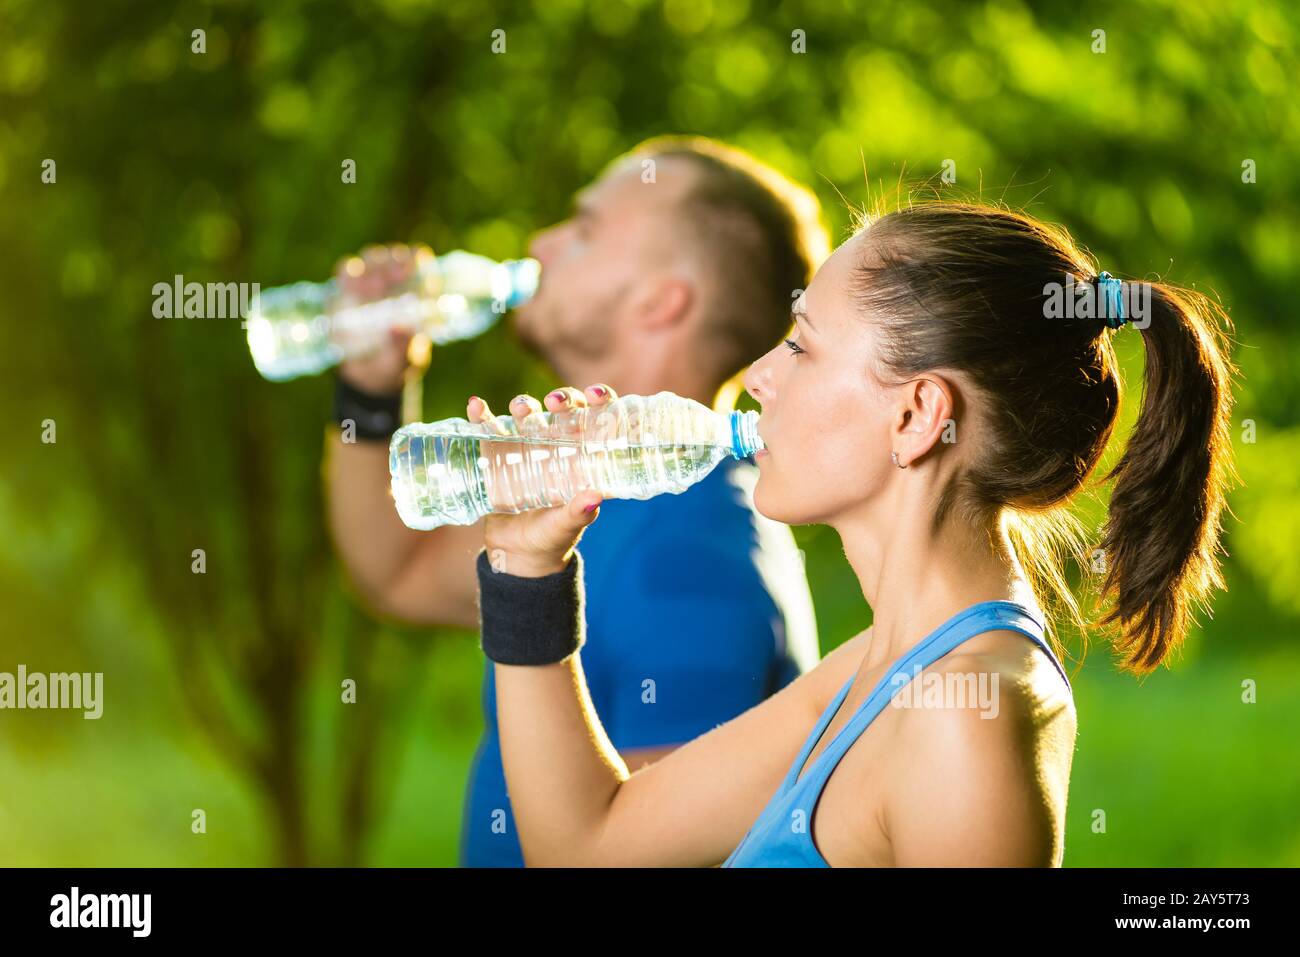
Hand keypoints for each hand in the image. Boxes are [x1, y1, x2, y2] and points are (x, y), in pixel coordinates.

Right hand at [335, 242, 433, 394]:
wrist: (368, 378)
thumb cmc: (395, 364)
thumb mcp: (403, 360)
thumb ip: (403, 346)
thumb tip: (398, 328)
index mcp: (418, 294)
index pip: (420, 262)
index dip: (415, 259)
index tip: (408, 268)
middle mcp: (395, 284)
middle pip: (393, 256)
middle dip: (390, 263)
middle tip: (386, 282)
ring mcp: (370, 285)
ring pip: (370, 259)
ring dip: (370, 268)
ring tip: (368, 291)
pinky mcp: (346, 291)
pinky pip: (346, 271)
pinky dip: (347, 274)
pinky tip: (349, 288)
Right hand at [473, 383, 618, 577]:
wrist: (516, 553)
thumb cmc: (552, 537)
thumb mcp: (566, 525)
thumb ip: (579, 513)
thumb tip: (594, 497)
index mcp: (583, 455)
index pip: (597, 418)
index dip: (600, 399)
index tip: (595, 395)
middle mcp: (556, 443)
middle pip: (562, 408)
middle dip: (561, 398)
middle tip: (555, 403)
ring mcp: (525, 445)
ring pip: (527, 413)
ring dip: (524, 404)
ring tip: (520, 409)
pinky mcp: (496, 452)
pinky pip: (488, 428)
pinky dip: (481, 416)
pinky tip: (476, 406)